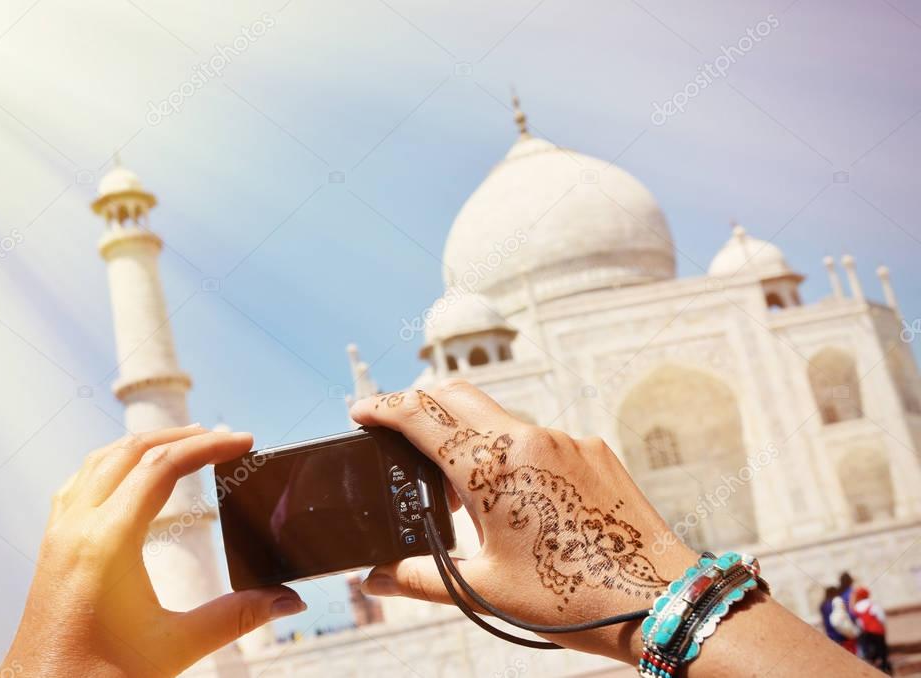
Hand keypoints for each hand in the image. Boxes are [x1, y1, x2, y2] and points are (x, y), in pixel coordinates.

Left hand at [0, 426, 305, 677]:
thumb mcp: (176, 648)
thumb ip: (237, 617)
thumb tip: (288, 600)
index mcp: (106, 543)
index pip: (162, 467)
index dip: (208, 448)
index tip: (243, 441)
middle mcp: (77, 528)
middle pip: (130, 451)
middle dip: (181, 437)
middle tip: (224, 438)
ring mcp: (58, 535)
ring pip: (100, 460)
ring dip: (145, 444)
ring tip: (186, 445)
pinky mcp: (52, 548)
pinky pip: (80, 483)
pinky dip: (113, 463)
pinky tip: (131, 477)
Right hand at [350, 380, 696, 662]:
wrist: (657, 599)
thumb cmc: (569, 599)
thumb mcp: (484, 589)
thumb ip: (420, 578)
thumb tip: (374, 581)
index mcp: (490, 469)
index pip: (421, 415)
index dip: (382, 407)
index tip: (360, 411)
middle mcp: (526, 439)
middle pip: (456, 395)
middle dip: (420, 403)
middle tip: (398, 429)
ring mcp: (564, 438)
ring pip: (498, 415)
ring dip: (467, 432)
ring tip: (459, 482)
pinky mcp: (591, 448)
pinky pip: (538, 435)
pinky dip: (510, 450)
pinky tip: (515, 493)